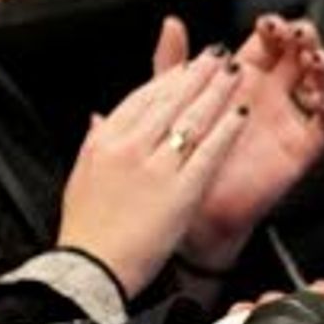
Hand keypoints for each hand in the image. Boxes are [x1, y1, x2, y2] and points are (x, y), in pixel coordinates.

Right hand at [56, 39, 245, 296]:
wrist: (91, 267)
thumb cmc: (87, 228)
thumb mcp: (81, 174)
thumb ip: (95, 141)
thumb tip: (98, 117)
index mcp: (104, 140)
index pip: (142, 97)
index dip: (170, 78)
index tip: (189, 65)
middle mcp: (129, 146)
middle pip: (170, 100)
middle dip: (199, 74)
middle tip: (220, 56)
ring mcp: (155, 166)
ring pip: (192, 118)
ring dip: (217, 91)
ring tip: (236, 73)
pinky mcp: (180, 190)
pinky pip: (209, 152)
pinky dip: (227, 130)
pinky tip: (242, 115)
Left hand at [182, 15, 323, 269]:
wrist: (189, 208)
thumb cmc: (180, 156)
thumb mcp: (172, 102)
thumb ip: (173, 63)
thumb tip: (172, 22)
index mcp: (243, 78)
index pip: (270, 41)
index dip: (275, 27)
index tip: (267, 23)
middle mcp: (272, 94)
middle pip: (301, 54)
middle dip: (304, 38)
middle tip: (297, 35)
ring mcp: (289, 119)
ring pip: (320, 83)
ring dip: (323, 66)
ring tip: (313, 60)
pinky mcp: (300, 148)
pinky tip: (322, 100)